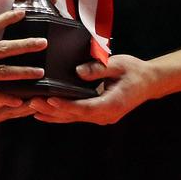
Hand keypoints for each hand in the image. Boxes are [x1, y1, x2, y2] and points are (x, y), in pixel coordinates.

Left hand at [28, 54, 157, 125]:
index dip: (65, 104)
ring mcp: (101, 117)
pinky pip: (76, 115)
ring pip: (73, 118)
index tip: (49, 98)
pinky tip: (44, 113)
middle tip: (32, 101)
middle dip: (52, 109)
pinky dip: (60, 113)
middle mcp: (105, 115)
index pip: (84, 107)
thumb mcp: (119, 64)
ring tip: (31, 107)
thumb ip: (99, 68)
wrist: (149, 82)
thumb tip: (78, 71)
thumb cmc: (134, 71)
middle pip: (74, 115)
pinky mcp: (97, 114)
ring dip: (52, 113)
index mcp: (112, 104)